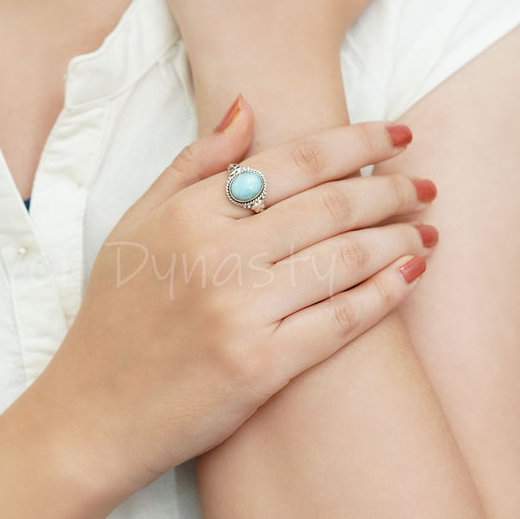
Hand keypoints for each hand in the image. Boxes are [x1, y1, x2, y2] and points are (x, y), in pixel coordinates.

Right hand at [37, 99, 435, 495]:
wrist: (92, 411)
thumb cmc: (113, 317)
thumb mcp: (133, 226)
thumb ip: (189, 165)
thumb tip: (247, 108)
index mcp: (186, 215)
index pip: (292, 162)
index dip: (357, 141)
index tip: (396, 135)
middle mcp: (215, 256)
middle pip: (330, 206)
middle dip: (391, 188)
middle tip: (423, 185)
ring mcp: (239, 313)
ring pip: (344, 258)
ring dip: (399, 238)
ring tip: (426, 230)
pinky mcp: (259, 367)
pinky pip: (340, 321)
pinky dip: (385, 294)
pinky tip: (411, 276)